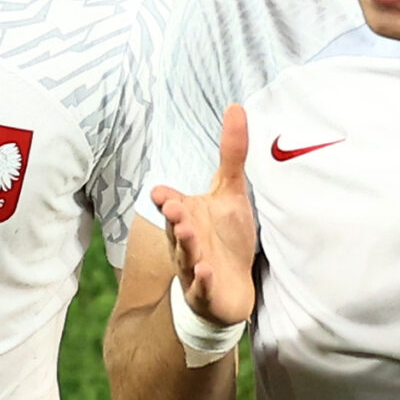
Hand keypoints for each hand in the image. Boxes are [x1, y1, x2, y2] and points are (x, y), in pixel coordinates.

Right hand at [149, 104, 257, 325]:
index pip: (174, 207)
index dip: (169, 200)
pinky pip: (200, 288)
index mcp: (188, 217)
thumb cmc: (224, 238)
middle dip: (175, 221)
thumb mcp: (231, 194)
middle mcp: (186, 241)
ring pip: (186, 258)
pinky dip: (202, 282)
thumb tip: (236, 106)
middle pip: (177, 230)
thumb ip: (232, 154)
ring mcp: (193, 268)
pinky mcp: (205, 293)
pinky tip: (206, 272)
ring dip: (186, 247)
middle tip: (175, 209)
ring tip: (190, 236)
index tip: (163, 192)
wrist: (226, 289)